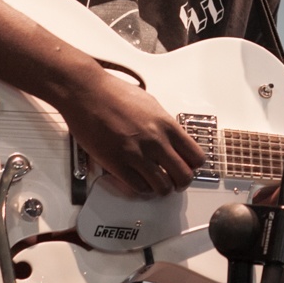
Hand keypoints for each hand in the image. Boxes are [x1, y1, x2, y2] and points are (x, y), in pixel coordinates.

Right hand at [55, 71, 205, 196]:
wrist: (88, 93)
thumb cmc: (115, 94)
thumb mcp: (151, 105)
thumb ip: (164, 125)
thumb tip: (172, 139)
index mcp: (167, 125)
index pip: (195, 156)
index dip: (194, 166)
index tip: (188, 166)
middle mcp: (155, 141)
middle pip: (183, 176)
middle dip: (182, 182)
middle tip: (176, 181)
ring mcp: (136, 155)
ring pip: (162, 187)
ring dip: (162, 189)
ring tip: (158, 184)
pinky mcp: (117, 165)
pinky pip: (139, 188)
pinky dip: (143, 189)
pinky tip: (141, 182)